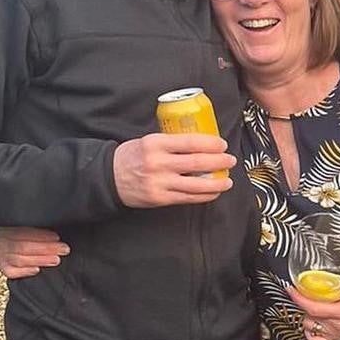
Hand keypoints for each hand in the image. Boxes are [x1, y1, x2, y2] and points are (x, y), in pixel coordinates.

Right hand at [0, 226, 68, 278]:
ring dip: (40, 260)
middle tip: (63, 249)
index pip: (24, 231)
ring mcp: (2, 256)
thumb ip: (39, 230)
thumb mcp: (29, 229)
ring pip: (20, 259)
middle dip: (46, 248)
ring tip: (55, 259)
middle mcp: (3, 241)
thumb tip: (57, 236)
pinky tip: (37, 270)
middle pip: (24, 246)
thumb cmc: (24, 237)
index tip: (56, 237)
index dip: (41, 235)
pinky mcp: (3, 268)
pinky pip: (12, 272)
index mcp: (9, 228)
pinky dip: (25, 271)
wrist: (8, 248)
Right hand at [112, 133, 234, 207]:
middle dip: (219, 162)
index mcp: (156, 143)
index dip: (210, 143)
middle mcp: (158, 163)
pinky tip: (214, 192)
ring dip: (217, 182)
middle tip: (230, 160)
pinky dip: (204, 195)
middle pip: (197, 163)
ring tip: (228, 180)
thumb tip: (201, 143)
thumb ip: (171, 142)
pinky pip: (188, 198)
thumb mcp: (148, 141)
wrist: (109, 177)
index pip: (190, 142)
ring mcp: (160, 182)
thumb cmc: (132, 156)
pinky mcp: (160, 198)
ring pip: (196, 184)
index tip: (222, 144)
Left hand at [289, 279, 339, 339]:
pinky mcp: (335, 336)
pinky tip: (312, 324)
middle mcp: (336, 325)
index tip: (291, 290)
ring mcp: (335, 332)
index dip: (299, 299)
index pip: (313, 308)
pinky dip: (310, 333)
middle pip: (308, 317)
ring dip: (306, 316)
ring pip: (309, 327)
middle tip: (303, 294)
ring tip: (309, 306)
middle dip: (303, 305)